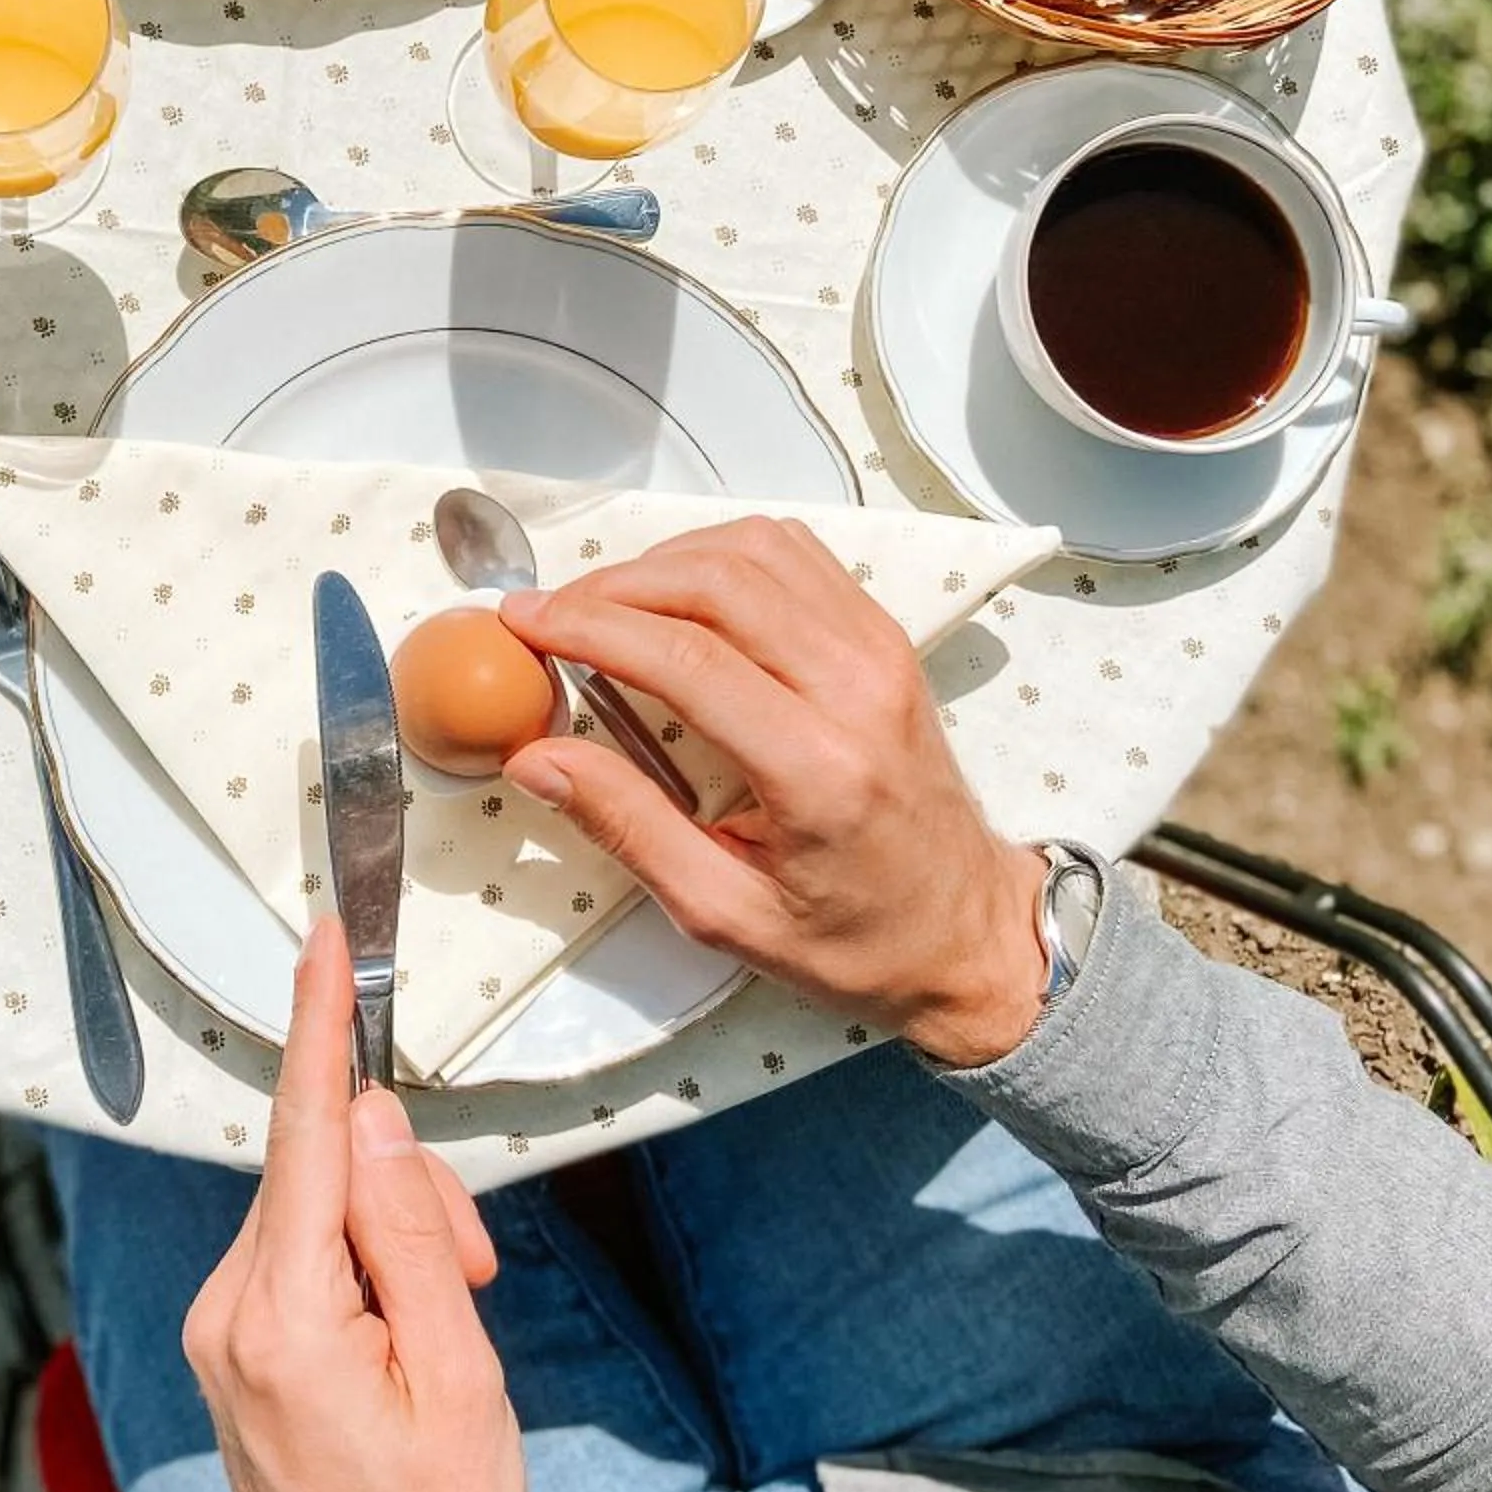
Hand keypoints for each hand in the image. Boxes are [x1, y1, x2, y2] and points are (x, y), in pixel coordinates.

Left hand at [182, 919, 525, 1491]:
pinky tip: (403, 1341)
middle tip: (473, 1281)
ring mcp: (223, 1334)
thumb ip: (411, 1235)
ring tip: (440, 1338)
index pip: (306, 1133)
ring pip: (322, 1211)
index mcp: (281, 1317)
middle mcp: (229, 1312)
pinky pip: (304, 1258)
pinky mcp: (234, 1350)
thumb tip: (375, 1120)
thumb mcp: (458, 1379)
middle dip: (411, 1198)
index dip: (319, 1026)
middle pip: (329, 1171)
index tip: (322, 939)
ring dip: (395, 1242)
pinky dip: (365, 1271)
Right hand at [499, 520, 1048, 1069]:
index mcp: (820, 770)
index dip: (591, 626)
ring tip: (604, 606)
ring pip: (755, 549)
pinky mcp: (885, 634)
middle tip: (551, 615)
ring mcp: (879, 650)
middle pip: (717, 581)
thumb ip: (628, 826)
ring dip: (665, 561)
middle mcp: (858, 689)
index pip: (686, 656)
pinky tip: (676, 596)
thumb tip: (536, 758)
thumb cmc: (854, 942)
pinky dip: (720, 557)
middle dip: (616, 585)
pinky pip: (793, 556)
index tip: (523, 623)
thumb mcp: (726, 915)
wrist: (968, 931)